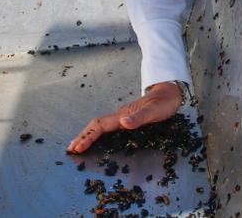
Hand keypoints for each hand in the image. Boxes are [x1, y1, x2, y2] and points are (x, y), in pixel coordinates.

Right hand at [66, 82, 181, 153]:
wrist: (170, 93)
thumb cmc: (163, 103)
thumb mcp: (154, 111)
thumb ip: (139, 117)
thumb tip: (122, 123)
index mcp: (123, 115)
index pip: (100, 126)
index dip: (88, 137)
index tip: (78, 148)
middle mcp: (119, 115)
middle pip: (95, 125)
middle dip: (82, 137)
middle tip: (70, 149)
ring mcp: (122, 117)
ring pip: (99, 126)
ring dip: (87, 135)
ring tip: (77, 145)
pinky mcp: (126, 119)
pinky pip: (107, 127)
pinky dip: (97, 134)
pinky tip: (96, 139)